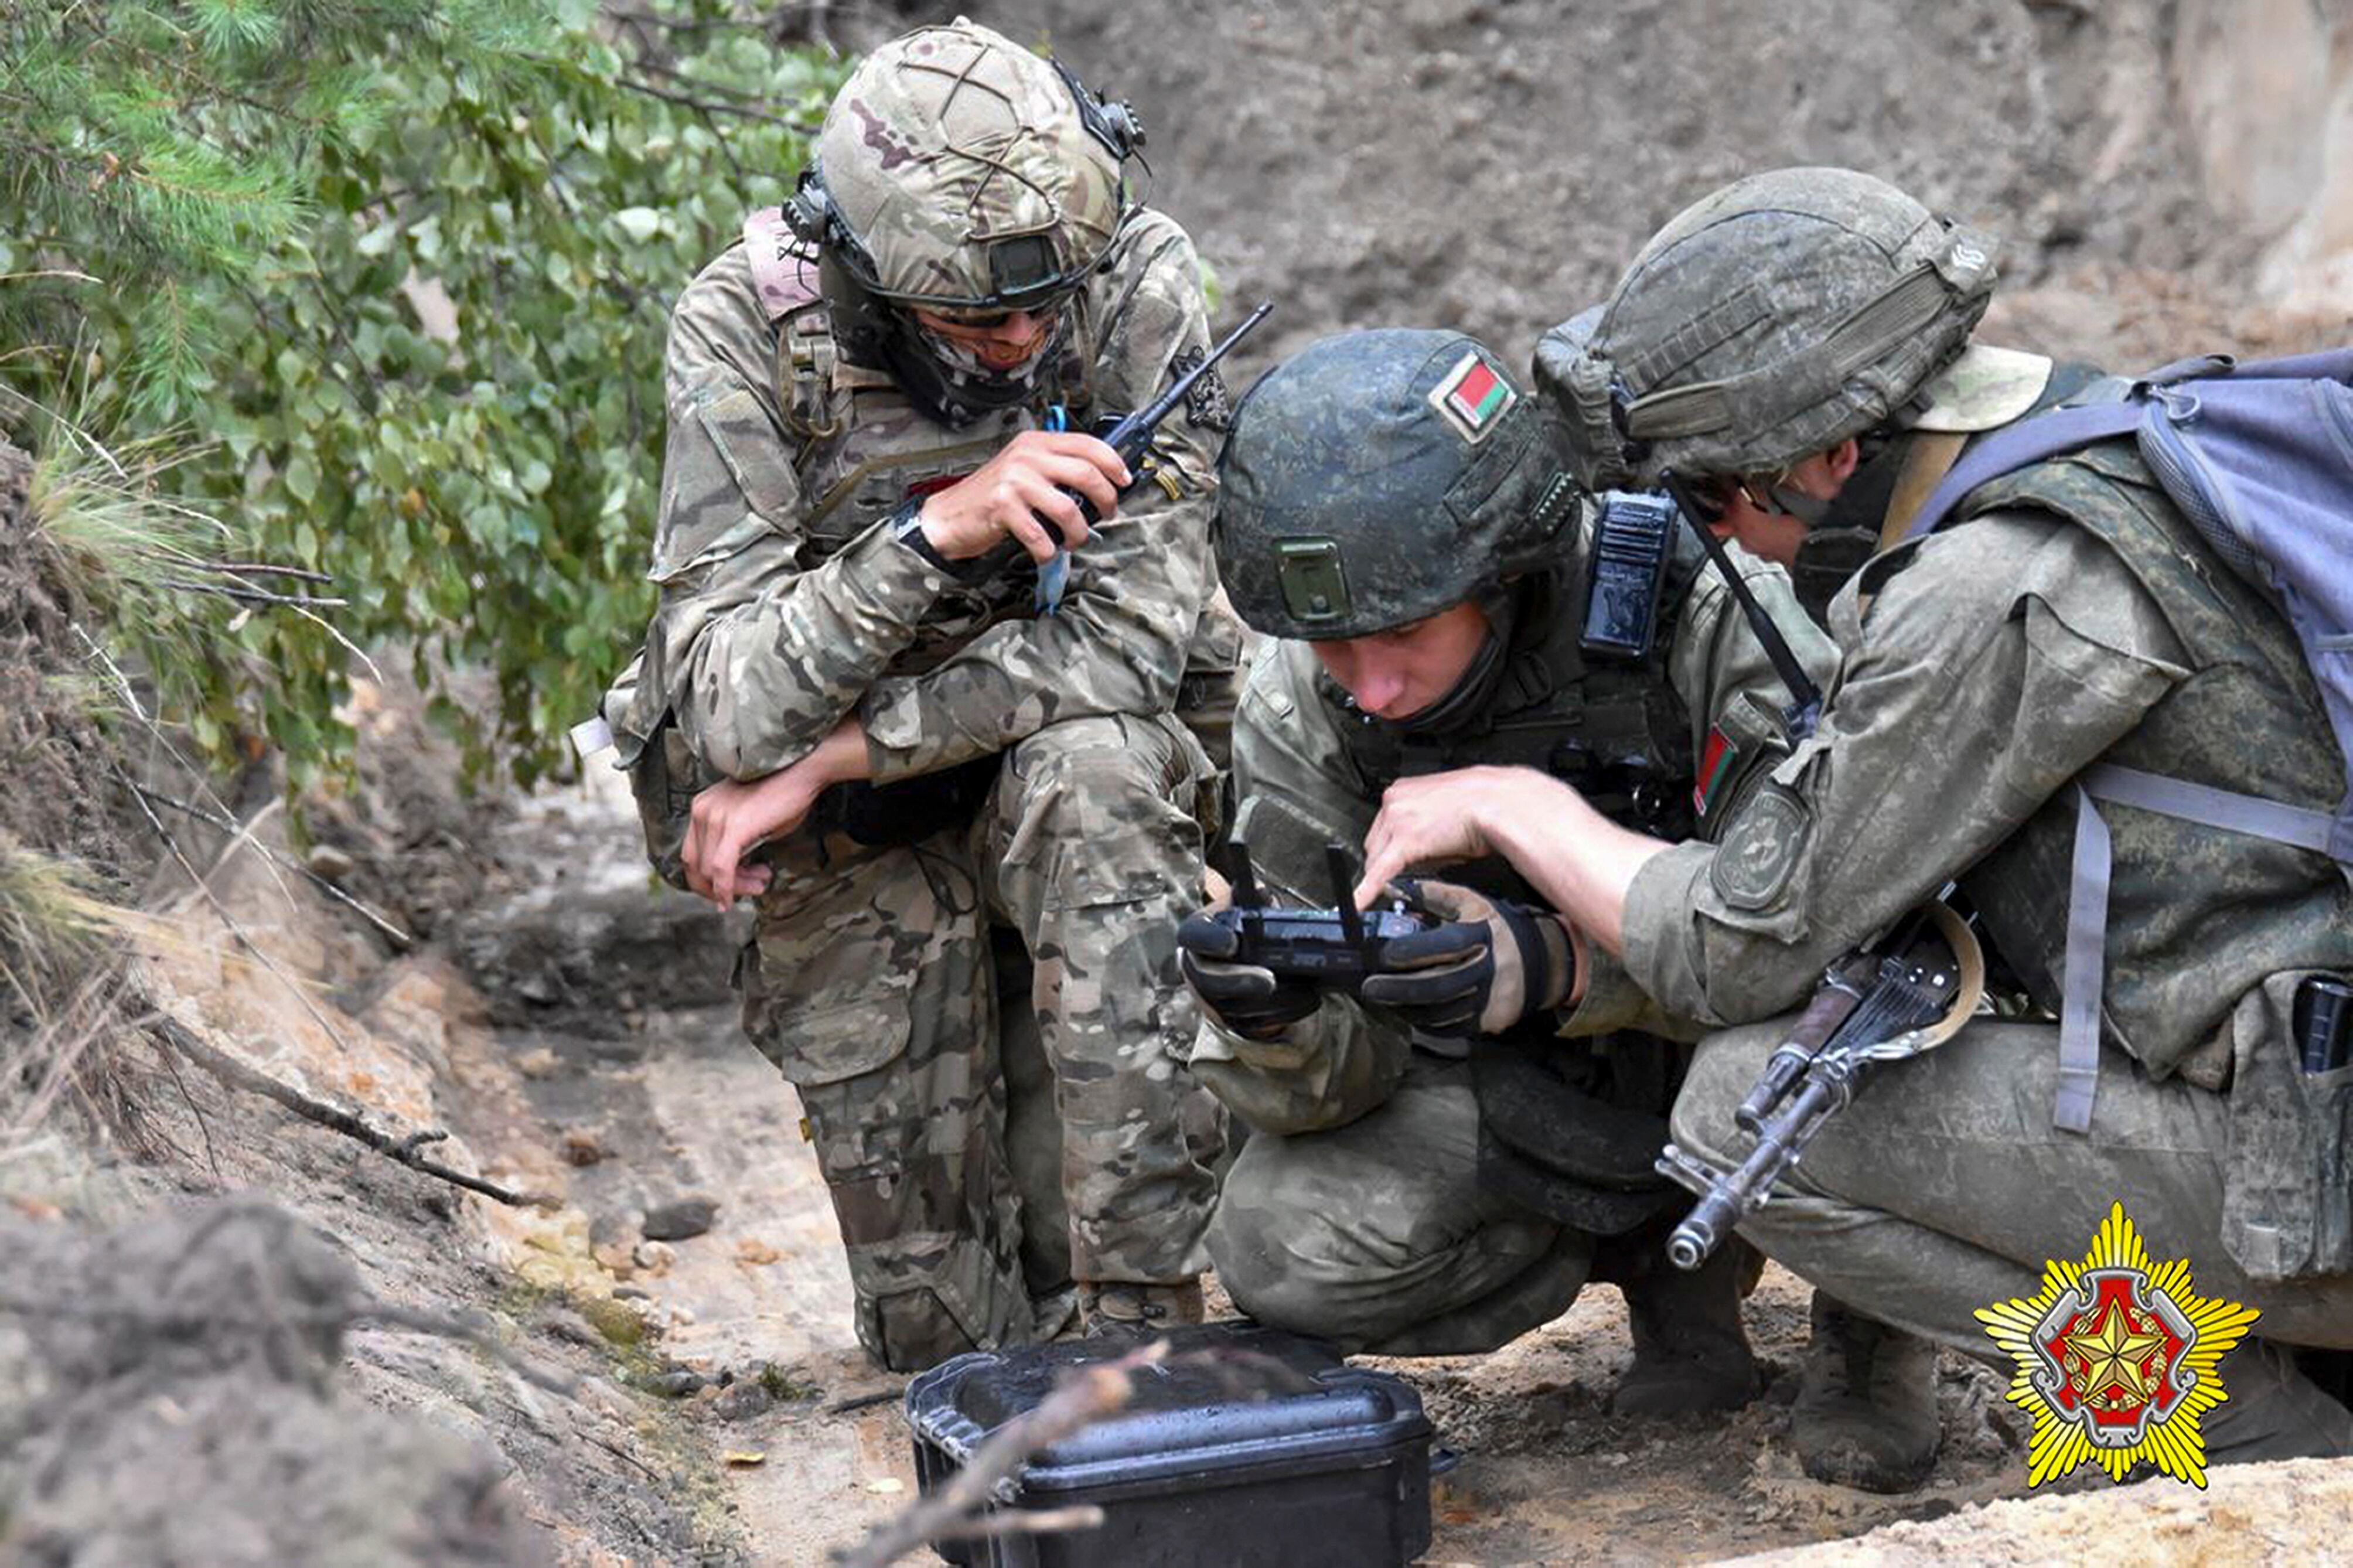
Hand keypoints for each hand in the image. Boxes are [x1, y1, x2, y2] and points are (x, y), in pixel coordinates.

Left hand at [681, 718, 868, 909]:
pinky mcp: (733, 827)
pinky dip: (725, 890)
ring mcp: (714, 817)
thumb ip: (733, 842)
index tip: (728, 889)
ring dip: (733, 887)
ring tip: (759, 884)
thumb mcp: (749, 819)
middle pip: (695, 865)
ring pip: (709, 871)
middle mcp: (701, 811)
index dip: (706, 879)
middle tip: (750, 889)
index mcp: (702, 807)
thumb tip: (736, 872)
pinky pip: (721, 869)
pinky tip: (733, 900)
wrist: (802, 771)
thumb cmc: (782, 794)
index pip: (691, 854)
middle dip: (717, 887)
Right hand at [918, 429, 1128, 564]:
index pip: (1087, 444)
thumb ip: (1056, 468)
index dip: (1113, 463)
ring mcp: (1014, 481)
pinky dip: (1049, 550)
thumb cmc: (991, 496)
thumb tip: (1099, 483)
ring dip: (1077, 532)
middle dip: (1105, 499)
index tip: (1124, 480)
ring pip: (1068, 509)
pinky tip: (1047, 550)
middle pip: (1086, 474)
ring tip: (1073, 540)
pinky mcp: (1003, 507)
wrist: (950, 515)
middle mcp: (1027, 457)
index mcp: (1036, 443)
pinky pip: (1040, 535)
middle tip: (1106, 514)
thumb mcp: (1024, 469)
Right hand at [1176, 906, 1319, 1039]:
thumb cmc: (1241, 930)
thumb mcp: (1244, 908)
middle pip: (1211, 982)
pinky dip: (1284, 1012)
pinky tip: (1307, 998)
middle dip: (1241, 981)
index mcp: (1197, 935)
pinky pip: (1255, 1023)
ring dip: (1270, 1001)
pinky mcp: (1231, 1021)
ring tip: (1300, 988)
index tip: (1233, 943)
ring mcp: (1212, 1000)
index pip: (1194, 936)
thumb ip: (1252, 901)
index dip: (1211, 940)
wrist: (1237, 963)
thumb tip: (1260, 891)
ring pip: (1235, 1008)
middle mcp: (1198, 969)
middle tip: (1270, 981)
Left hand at [1356, 766, 1573, 906]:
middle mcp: (1393, 801)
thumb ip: (1424, 822)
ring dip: (1391, 873)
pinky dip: (1366, 892)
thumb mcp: (1445, 807)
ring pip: (1376, 859)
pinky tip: (1357, 905)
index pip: (1381, 827)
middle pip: (1374, 844)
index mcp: (1402, 790)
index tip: (1395, 858)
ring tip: (1424, 869)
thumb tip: (1422, 845)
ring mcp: (1396, 821)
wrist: (1500, 802)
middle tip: (1413, 869)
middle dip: (1388, 861)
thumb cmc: (1484, 803)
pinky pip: (1379, 874)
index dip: (1389, 847)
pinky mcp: (1405, 843)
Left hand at [1359, 879, 1574, 1037]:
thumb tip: (1391, 888)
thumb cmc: (1498, 928)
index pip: (1444, 947)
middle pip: (1437, 986)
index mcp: (1482, 936)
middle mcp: (1488, 970)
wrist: (1544, 962)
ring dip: (1406, 1008)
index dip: (1410, 952)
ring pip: (1440, 1012)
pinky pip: (1450, 1028)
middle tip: (1369, 987)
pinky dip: (1424, 1022)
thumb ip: (1432, 895)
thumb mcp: (1471, 903)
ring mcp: (1490, 1001)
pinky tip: (1407, 1011)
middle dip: (1397, 989)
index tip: (1383, 955)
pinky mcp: (1489, 1022)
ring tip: (1383, 999)